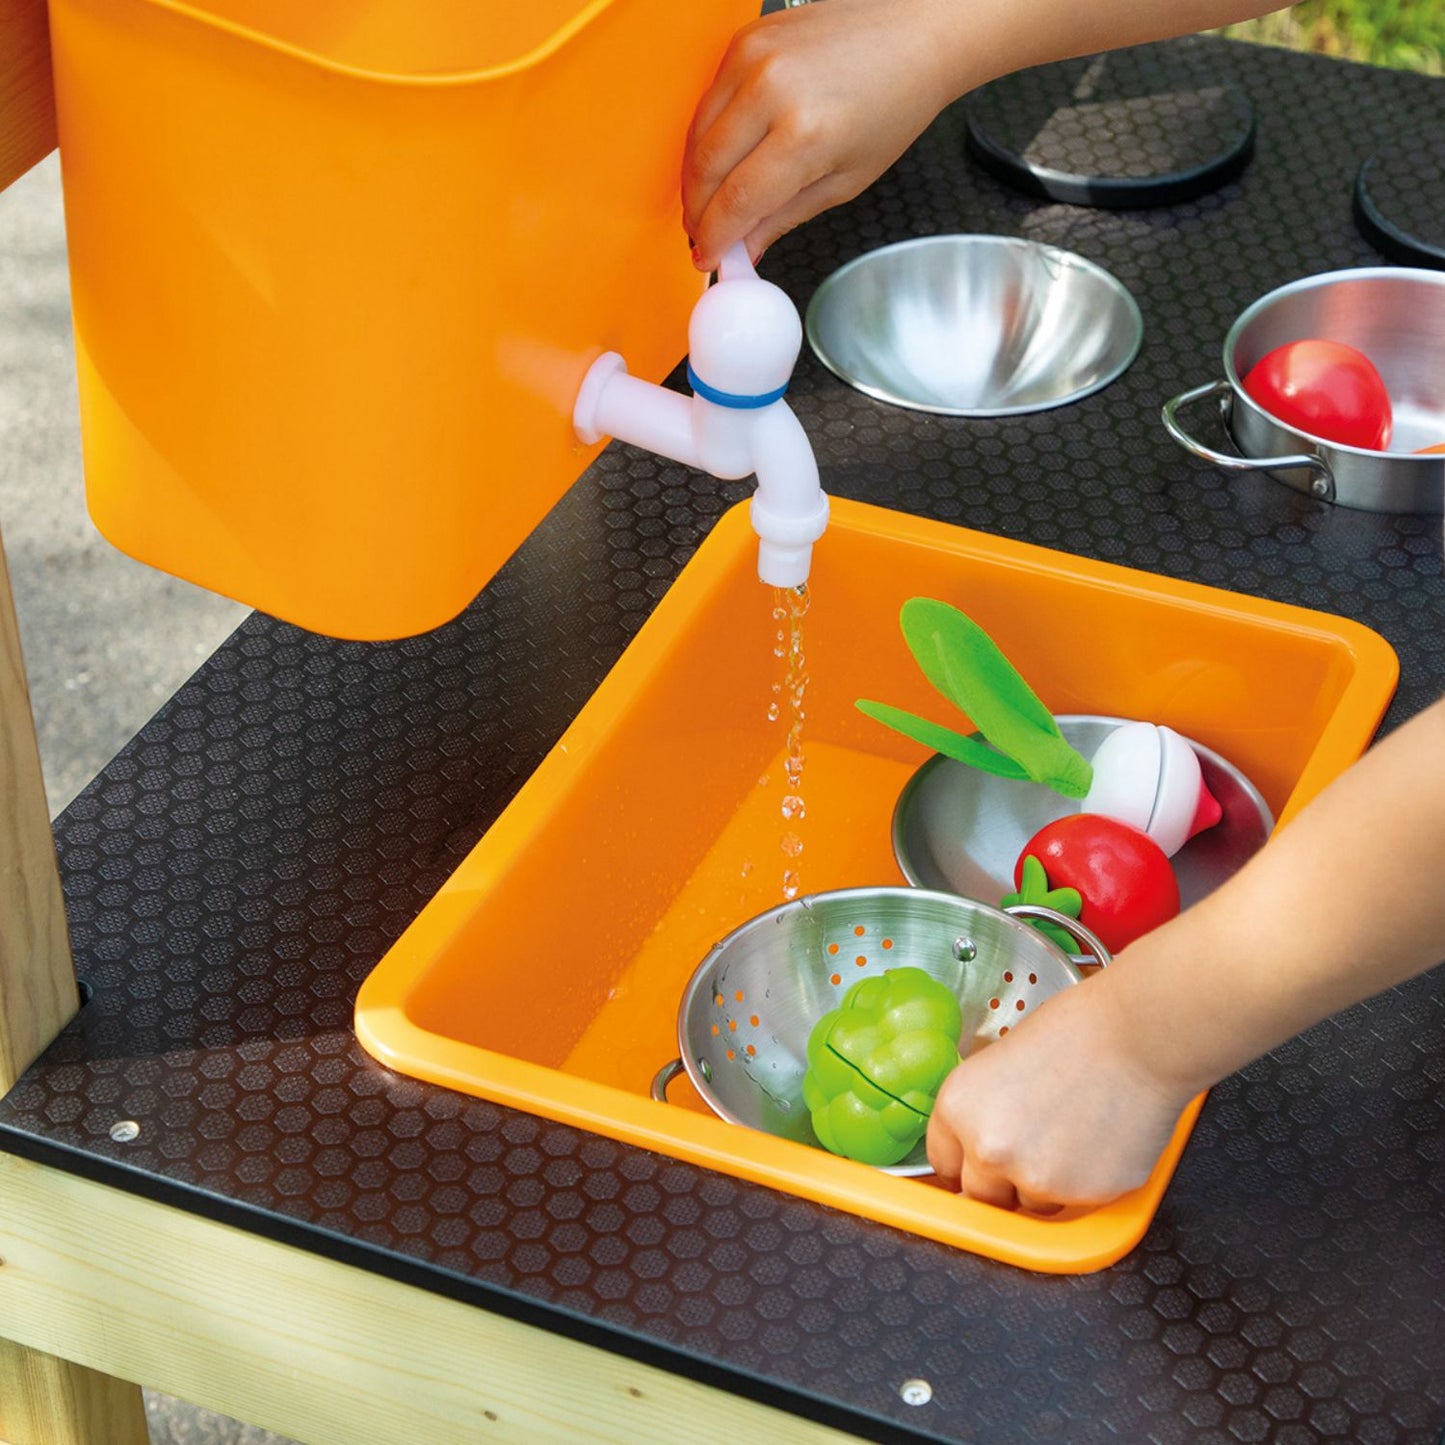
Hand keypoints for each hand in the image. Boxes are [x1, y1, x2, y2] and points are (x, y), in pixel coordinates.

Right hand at [682, 0, 962, 269]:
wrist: (914, 33)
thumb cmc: (895, 99)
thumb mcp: (846, 181)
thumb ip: (785, 217)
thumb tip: (747, 246)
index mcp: (804, 134)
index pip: (736, 202)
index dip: (715, 238)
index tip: (709, 257)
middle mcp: (772, 89)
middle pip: (706, 169)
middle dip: (697, 212)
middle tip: (703, 235)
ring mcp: (753, 57)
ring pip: (697, 134)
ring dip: (696, 177)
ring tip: (708, 203)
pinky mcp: (745, 38)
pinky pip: (708, 100)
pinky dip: (707, 136)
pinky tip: (721, 158)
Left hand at [925, 975, 1191, 1211]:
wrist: (1138, 1037)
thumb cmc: (1077, 1031)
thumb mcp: (1001, 1060)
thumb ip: (984, 1108)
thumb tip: (981, 1137)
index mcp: (958, 1107)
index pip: (943, 1162)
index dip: (965, 1161)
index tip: (978, 1163)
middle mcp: (988, 1149)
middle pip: (980, 1196)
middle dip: (1002, 1182)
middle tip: (1033, 1150)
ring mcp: (1035, 1178)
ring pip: (1031, 1204)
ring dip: (1046, 1184)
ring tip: (1074, 1134)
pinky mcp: (1083, 1197)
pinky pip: (1076, 1206)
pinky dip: (1087, 1183)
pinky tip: (1098, 1141)